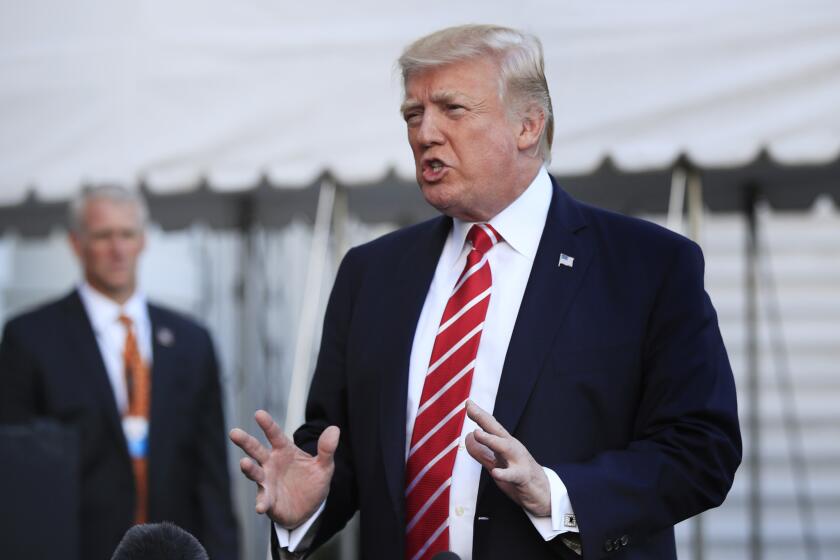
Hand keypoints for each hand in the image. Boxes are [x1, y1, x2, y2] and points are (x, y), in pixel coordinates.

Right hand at [229, 410, 338, 528]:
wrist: (309, 508)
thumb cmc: (312, 482)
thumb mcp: (324, 466)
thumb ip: (327, 449)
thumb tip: (334, 429)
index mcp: (284, 451)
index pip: (275, 434)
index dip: (267, 425)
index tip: (258, 413)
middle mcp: (271, 463)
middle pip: (256, 450)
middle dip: (245, 441)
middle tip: (234, 432)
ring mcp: (267, 481)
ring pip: (254, 472)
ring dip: (249, 468)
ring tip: (244, 463)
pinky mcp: (268, 499)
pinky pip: (263, 499)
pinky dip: (261, 502)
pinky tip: (261, 506)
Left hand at [464, 400, 550, 516]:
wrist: (543, 493)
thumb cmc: (519, 475)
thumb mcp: (497, 463)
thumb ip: (482, 452)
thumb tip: (467, 437)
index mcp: (505, 443)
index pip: (490, 426)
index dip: (479, 414)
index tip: (468, 402)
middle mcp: (512, 448)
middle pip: (496, 430)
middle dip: (483, 418)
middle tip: (470, 408)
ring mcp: (519, 461)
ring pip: (504, 447)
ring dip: (490, 439)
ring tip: (477, 433)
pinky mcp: (523, 477)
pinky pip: (514, 474)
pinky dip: (505, 473)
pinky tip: (495, 473)